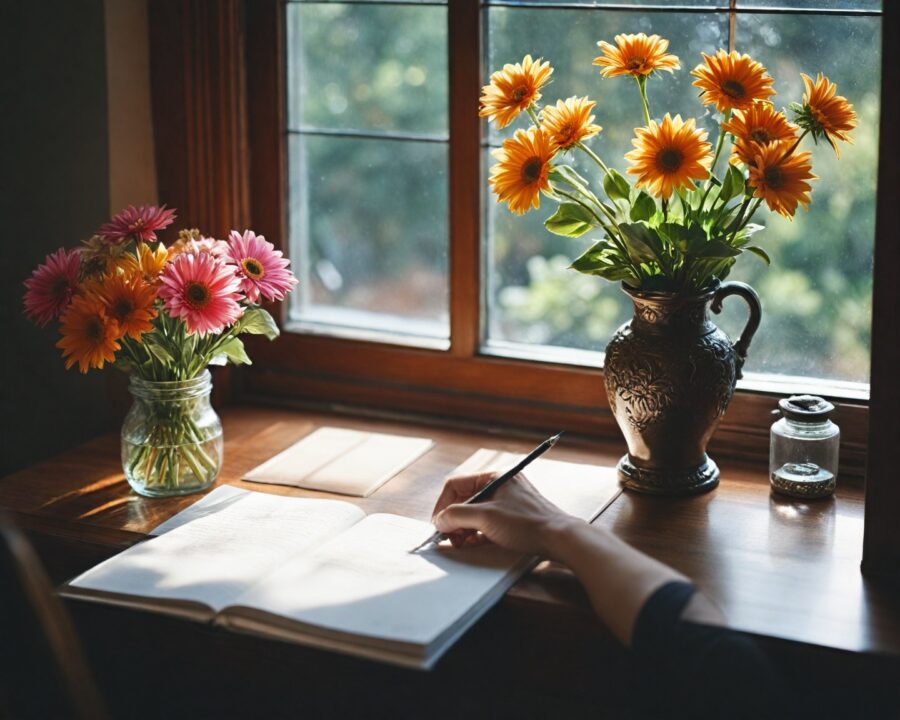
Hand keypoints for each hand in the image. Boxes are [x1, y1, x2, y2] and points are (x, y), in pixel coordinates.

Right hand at [430, 471, 580, 557]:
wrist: (560, 539)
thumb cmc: (527, 523)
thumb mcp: (486, 517)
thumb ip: (458, 516)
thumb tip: (440, 520)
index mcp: (493, 477)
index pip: (456, 485)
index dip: (443, 505)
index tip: (438, 524)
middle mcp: (499, 486)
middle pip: (464, 500)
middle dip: (453, 519)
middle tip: (449, 537)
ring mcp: (506, 503)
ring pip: (474, 513)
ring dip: (463, 529)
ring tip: (461, 543)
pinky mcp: (512, 519)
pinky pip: (486, 523)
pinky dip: (476, 533)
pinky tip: (473, 544)